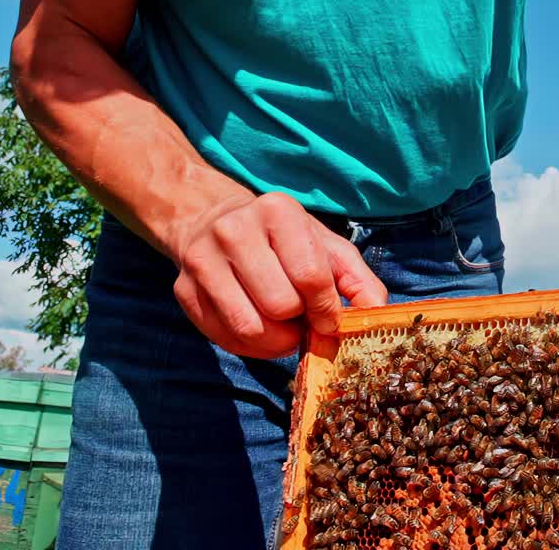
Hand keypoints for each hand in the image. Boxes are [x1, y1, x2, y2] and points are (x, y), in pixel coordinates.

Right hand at [171, 192, 387, 357]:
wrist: (212, 220)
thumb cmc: (282, 239)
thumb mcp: (325, 246)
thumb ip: (357, 279)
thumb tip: (375, 314)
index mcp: (278, 212)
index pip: (310, 276)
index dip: (325, 309)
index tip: (328, 319)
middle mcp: (235, 230)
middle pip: (280, 305)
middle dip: (299, 321)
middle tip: (301, 317)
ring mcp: (203, 260)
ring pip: (251, 327)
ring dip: (276, 340)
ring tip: (283, 326)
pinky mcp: (183, 289)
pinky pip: (225, 338)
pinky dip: (251, 347)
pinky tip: (261, 330)